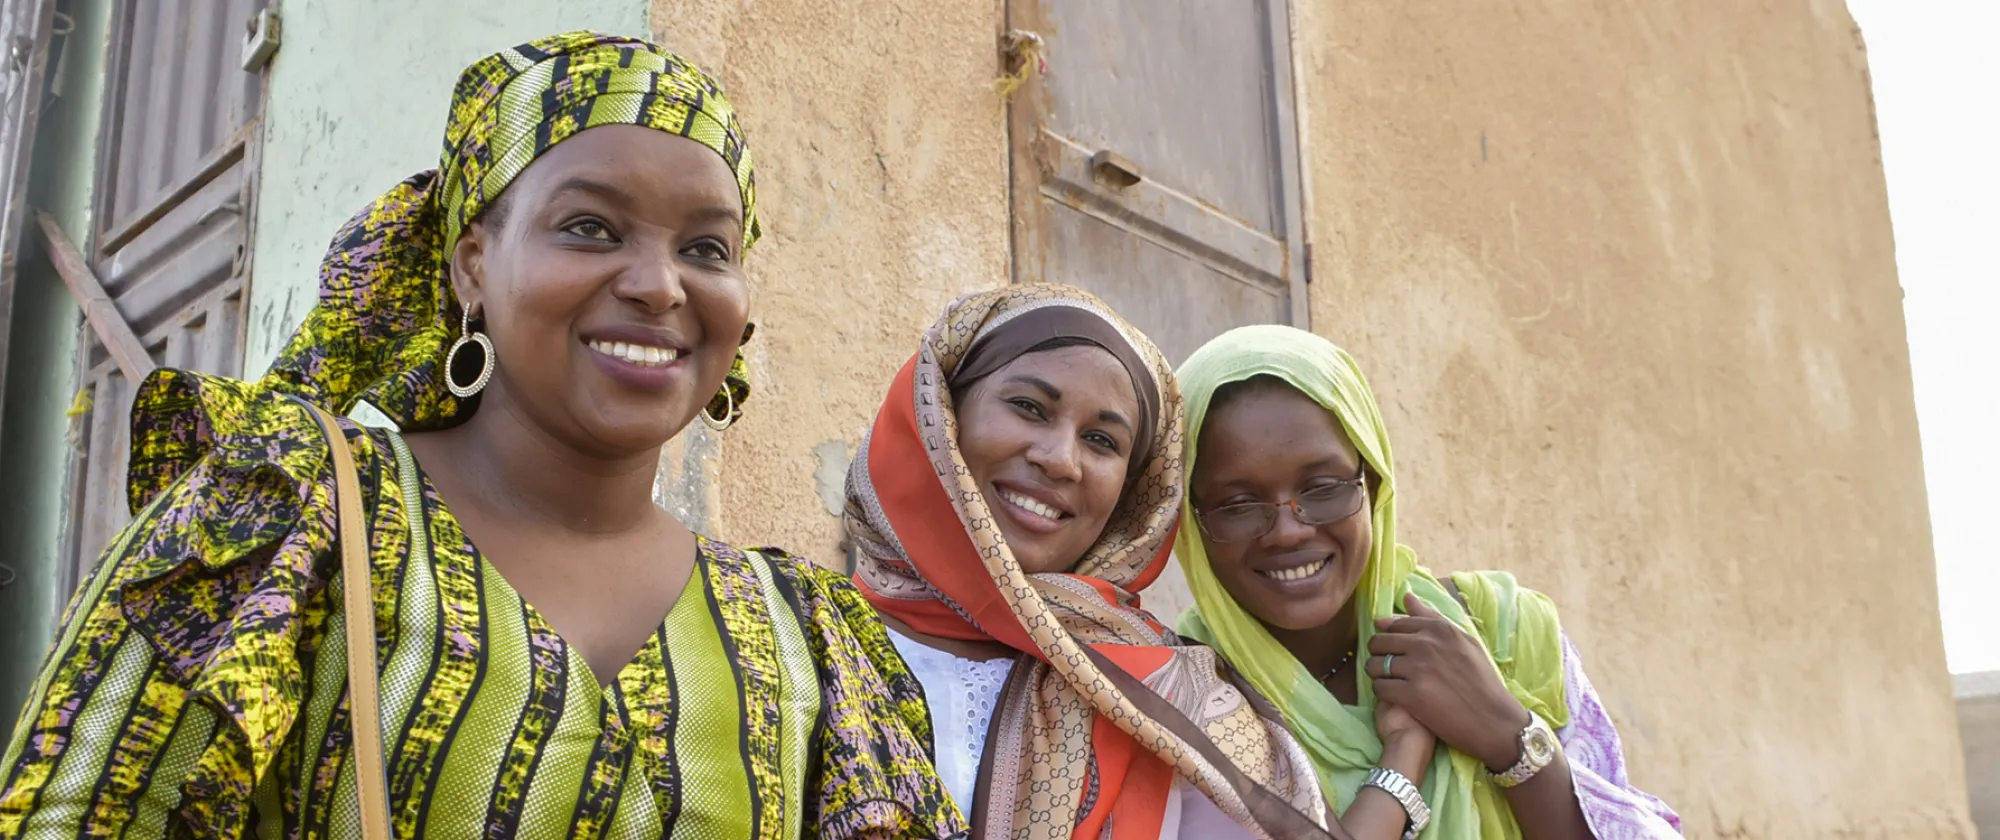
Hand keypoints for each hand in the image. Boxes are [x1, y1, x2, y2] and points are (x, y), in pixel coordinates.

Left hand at [1366, 593, 1531, 770]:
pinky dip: (1382, 693)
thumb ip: (1432, 618)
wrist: (1494, 720)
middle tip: (1388, 668)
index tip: (1394, 649)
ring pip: (1374, 665)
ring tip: (1391, 682)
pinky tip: (1396, 696)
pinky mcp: (1411, 694)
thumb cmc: (1481, 681)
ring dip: (1377, 674)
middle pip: (1379, 642)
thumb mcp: (1464, 642)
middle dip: (1378, 654)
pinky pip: (1379, 687)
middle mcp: (1426, 645)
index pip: (1394, 623)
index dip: (1389, 637)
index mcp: (1439, 629)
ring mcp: (1418, 669)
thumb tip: (1405, 596)